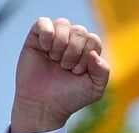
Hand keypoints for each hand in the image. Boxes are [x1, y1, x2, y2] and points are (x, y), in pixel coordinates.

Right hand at [11, 17, 109, 132]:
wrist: (43, 105)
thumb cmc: (70, 97)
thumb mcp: (95, 88)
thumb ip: (103, 71)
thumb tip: (94, 54)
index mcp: (87, 52)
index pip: (93, 39)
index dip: (87, 54)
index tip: (78, 72)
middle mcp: (71, 43)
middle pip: (80, 30)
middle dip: (74, 51)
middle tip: (66, 67)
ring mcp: (53, 40)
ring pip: (63, 23)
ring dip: (61, 43)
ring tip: (55, 59)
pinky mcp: (35, 39)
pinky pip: (43, 22)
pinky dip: (47, 33)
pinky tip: (45, 48)